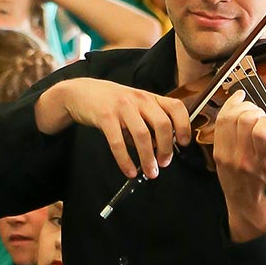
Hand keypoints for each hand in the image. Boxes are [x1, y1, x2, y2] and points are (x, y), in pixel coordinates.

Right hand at [33, 77, 191, 178]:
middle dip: (166, 148)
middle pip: (162, 124)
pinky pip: (118, 143)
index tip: (184, 143)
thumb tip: (160, 149)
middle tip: (164, 163)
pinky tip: (129, 171)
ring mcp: (122, 107)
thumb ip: (148, 123)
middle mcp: (139, 100)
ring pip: (142, 135)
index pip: (176, 107)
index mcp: (149, 98)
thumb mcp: (134, 106)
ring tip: (150, 172)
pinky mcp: (105, 117)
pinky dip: (125, 160)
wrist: (81, 92)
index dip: (184, 125)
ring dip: (148, 158)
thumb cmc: (111, 102)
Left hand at [212, 88, 265, 242]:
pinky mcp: (218, 153)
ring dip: (242, 109)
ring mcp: (227, 155)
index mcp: (264, 162)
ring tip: (251, 112)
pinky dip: (228, 109)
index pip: (261, 131)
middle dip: (256, 111)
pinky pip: (219, 124)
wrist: (250, 211)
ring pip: (229, 118)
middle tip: (262, 117)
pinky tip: (237, 103)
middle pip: (244, 119)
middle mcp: (243, 158)